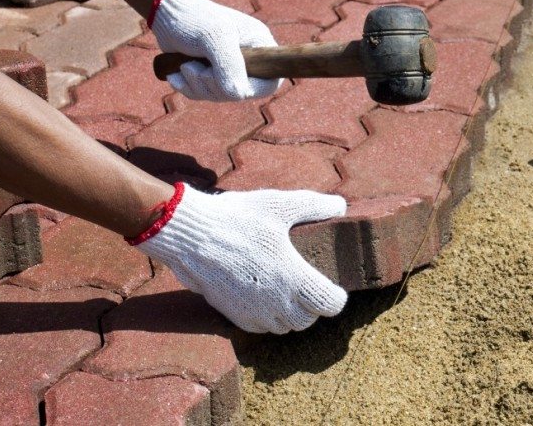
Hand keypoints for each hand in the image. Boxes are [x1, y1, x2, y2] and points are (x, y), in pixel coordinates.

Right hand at [132, 183, 347, 333]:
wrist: (191, 235)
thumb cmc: (238, 218)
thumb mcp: (280, 204)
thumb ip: (315, 205)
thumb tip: (341, 206)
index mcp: (294, 277)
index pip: (330, 304)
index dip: (337, 297)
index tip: (336, 287)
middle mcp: (277, 302)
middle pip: (308, 320)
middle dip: (314, 306)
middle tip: (311, 287)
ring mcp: (254, 312)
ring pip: (284, 327)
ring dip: (291, 315)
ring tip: (289, 293)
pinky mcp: (234, 315)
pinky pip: (260, 328)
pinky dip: (268, 319)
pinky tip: (265, 298)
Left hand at [149, 0, 282, 100]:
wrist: (168, 14)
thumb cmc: (195, 19)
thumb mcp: (215, 38)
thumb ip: (230, 66)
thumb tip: (238, 94)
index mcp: (260, 46)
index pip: (270, 81)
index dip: (252, 88)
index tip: (228, 80)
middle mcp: (249, 60)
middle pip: (241, 93)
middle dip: (213, 84)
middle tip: (194, 66)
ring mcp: (230, 69)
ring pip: (221, 95)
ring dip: (197, 85)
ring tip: (185, 65)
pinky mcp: (212, 75)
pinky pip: (205, 95)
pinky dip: (188, 87)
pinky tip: (177, 73)